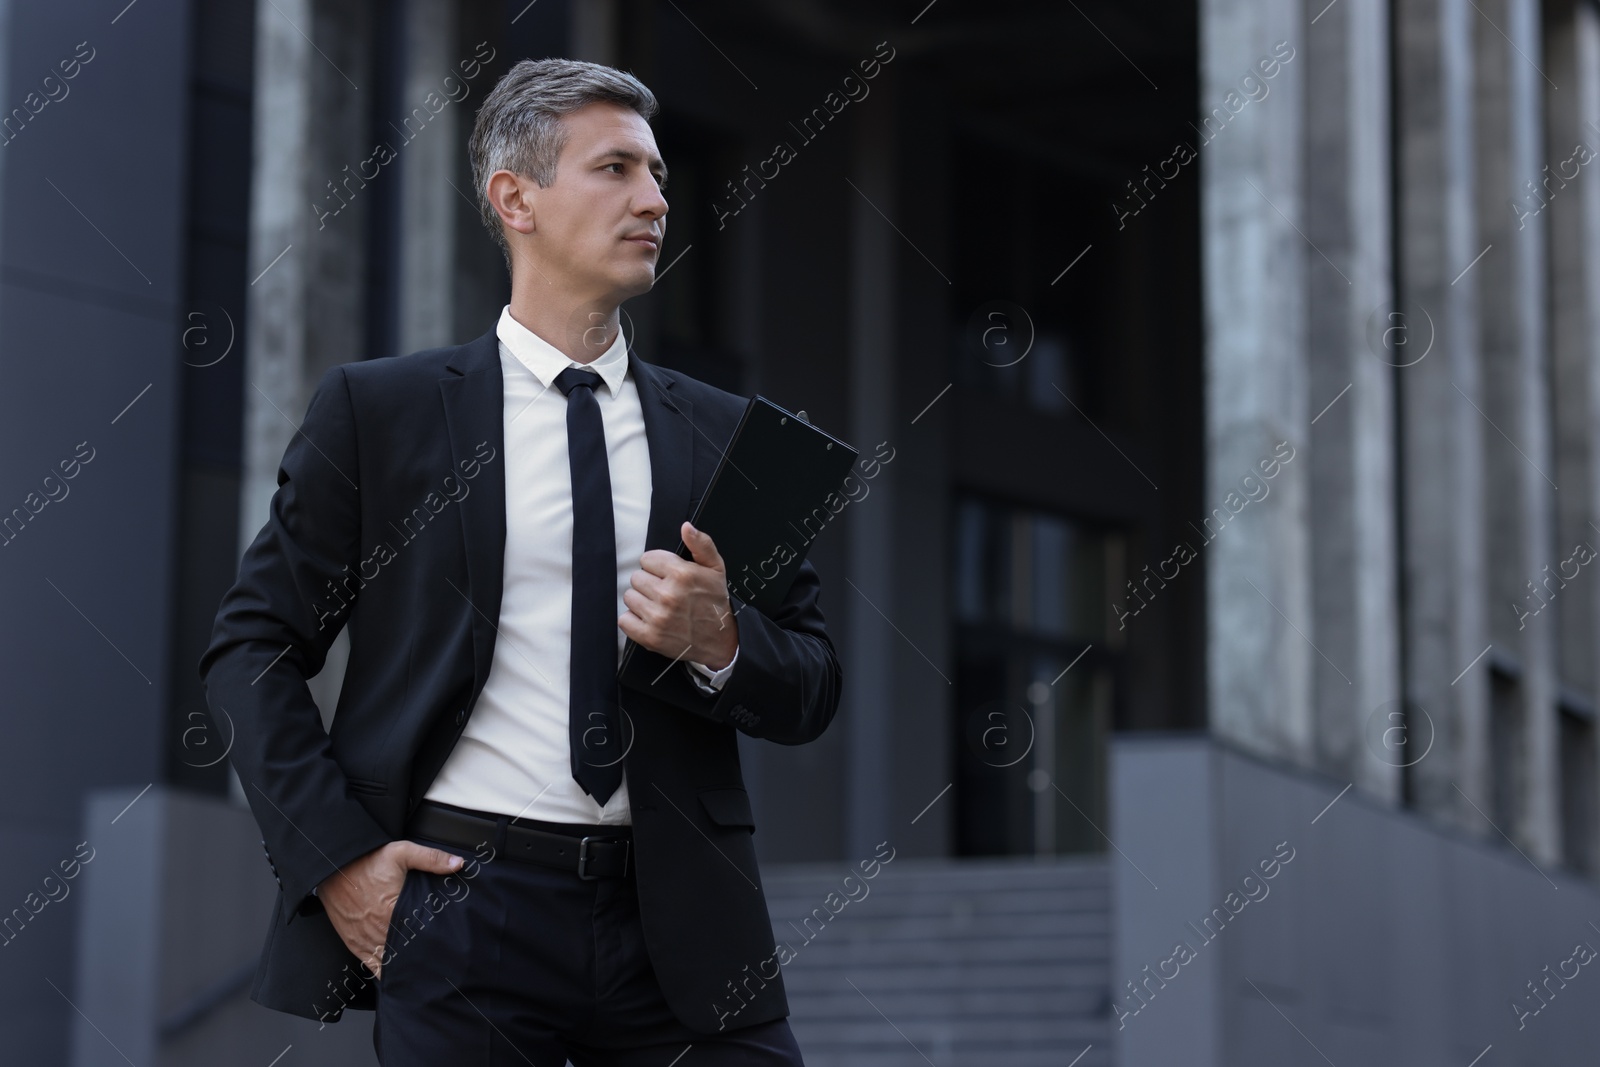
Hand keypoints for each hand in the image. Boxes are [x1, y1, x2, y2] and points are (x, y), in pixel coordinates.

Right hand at [317, 840, 463, 978]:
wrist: (333, 866)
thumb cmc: (367, 860)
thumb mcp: (401, 852)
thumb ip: (431, 859)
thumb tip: (458, 864)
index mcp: (393, 912)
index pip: (420, 937)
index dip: (434, 943)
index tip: (447, 948)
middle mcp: (379, 930)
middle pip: (406, 953)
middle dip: (422, 957)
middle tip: (439, 961)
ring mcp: (365, 940)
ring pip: (390, 964)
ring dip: (405, 966)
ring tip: (423, 970)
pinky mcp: (355, 944)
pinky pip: (372, 966)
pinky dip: (385, 972)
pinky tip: (399, 975)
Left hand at [619, 521, 739, 668]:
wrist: (721, 640)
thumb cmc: (715, 603)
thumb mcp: (716, 568)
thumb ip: (701, 544)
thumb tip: (686, 527)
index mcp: (682, 574)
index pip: (647, 559)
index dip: (658, 567)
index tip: (668, 576)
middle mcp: (668, 595)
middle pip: (636, 577)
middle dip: (649, 583)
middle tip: (665, 593)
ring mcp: (658, 617)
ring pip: (629, 597)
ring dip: (641, 601)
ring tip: (659, 607)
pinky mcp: (650, 637)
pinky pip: (624, 620)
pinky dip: (634, 620)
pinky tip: (650, 620)